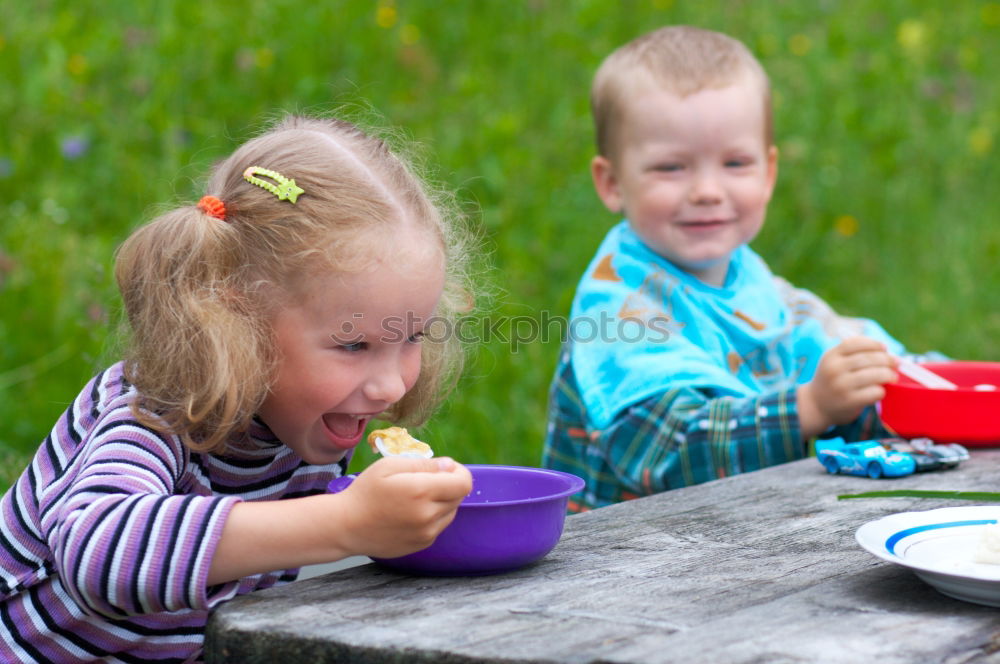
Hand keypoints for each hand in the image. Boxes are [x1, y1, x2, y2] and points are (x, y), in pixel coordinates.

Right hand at [337, 456, 471, 558]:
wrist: (346, 526)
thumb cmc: (365, 492)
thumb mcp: (389, 465)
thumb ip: (424, 464)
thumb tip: (449, 466)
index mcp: (421, 491)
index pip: (464, 483)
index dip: (459, 472)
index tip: (444, 468)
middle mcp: (428, 515)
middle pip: (459, 496)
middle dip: (449, 484)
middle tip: (426, 479)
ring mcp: (426, 533)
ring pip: (451, 512)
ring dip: (442, 501)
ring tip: (417, 496)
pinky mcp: (422, 544)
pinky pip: (440, 525)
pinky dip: (433, 516)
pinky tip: (411, 511)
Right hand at [797, 337, 897, 437]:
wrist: (816, 405)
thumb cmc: (832, 381)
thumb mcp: (834, 363)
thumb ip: (854, 355)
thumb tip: (887, 353)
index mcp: (831, 356)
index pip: (855, 343)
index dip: (873, 344)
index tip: (884, 348)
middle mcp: (834, 369)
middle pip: (868, 358)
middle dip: (887, 359)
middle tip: (896, 363)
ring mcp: (841, 385)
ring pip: (875, 375)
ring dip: (889, 375)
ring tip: (892, 377)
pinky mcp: (849, 401)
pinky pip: (874, 392)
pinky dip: (882, 391)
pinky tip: (880, 391)